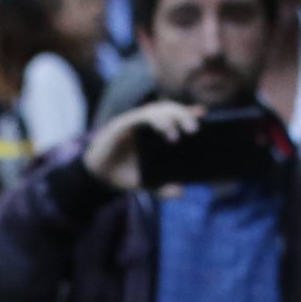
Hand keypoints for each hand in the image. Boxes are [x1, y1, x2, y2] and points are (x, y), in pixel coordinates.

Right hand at [83, 99, 198, 190]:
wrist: (98, 178)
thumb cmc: (123, 176)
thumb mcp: (146, 184)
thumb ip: (163, 187)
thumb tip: (181, 192)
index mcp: (155, 133)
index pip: (174, 117)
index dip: (187, 112)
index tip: (202, 113)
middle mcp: (146, 124)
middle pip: (168, 110)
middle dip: (183, 115)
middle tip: (194, 129)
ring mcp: (134, 122)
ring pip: (156, 109)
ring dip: (170, 118)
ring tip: (177, 135)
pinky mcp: (122, 124)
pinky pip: (140, 117)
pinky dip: (153, 121)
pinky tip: (163, 129)